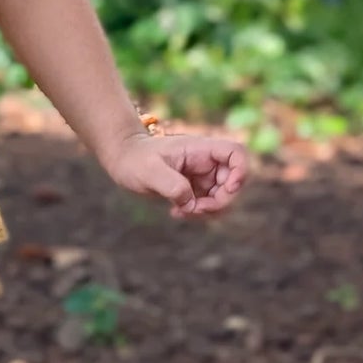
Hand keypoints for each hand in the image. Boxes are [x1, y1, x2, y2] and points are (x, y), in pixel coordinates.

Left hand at [101, 129, 247, 218]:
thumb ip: (171, 185)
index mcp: (200, 149)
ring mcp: (202, 176)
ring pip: (222, 197)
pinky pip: (208, 205)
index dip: (240, 171)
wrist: (123, 160)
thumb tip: (191, 203)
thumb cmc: (134, 159)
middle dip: (220, 201)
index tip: (227, 189)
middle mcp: (206, 162)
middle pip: (234, 181)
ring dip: (208, 211)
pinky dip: (197, 213)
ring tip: (180, 212)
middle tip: (194, 210)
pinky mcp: (195, 189)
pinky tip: (175, 212)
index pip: (236, 153)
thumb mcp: (148, 172)